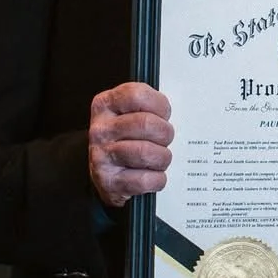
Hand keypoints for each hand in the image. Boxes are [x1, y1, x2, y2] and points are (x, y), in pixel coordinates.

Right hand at [87, 82, 173, 207]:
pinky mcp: (109, 182)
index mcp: (105, 105)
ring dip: (162, 158)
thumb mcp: (129, 114)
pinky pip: (146, 179)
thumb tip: (176, 112)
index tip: (163, 114)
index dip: (159, 105)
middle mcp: (101, 130)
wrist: (107, 174)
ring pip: (147, 152)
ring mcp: (102, 156)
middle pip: (146, 123)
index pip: (137, 95)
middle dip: (165, 133)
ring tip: (158, 158)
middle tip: (164, 140)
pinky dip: (157, 179)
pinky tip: (152, 175)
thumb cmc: (126, 139)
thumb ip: (148, 106)